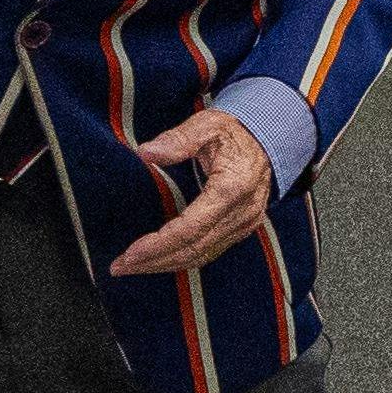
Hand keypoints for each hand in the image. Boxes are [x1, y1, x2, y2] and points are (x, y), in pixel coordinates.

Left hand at [111, 110, 275, 274]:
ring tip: (135, 267)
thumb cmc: (236, 131)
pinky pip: (211, 251)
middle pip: (194, 249)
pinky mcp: (243, 228)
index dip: (159, 244)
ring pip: (202, 256)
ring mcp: (245, 224)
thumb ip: (177, 140)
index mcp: (232, 188)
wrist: (270, 138)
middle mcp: (241, 212)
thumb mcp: (207, 126)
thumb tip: (146, 152)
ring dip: (166, 265)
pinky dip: (183, 259)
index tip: (130, 253)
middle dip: (155, 261)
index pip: (190, 228)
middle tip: (121, 267)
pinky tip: (161, 259)